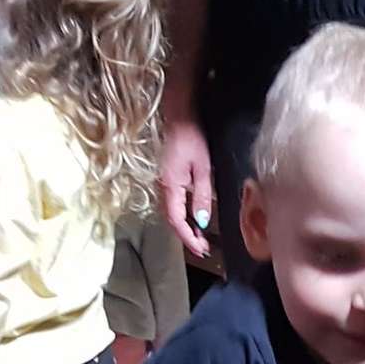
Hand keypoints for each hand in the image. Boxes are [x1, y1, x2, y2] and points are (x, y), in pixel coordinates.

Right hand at [159, 114, 214, 258]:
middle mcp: (162, 187)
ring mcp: (162, 183)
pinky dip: (181, 217)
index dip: (188, 238)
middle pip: (171, 220)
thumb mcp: (202, 167)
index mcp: (170, 186)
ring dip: (184, 229)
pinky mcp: (165, 178)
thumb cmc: (190, 136)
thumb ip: (201, 196)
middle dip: (186, 237)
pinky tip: (192, 220)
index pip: (177, 221)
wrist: (176, 114)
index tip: (201, 250)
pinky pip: (171, 204)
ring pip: (170, 214)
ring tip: (199, 239)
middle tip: (202, 249)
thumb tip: (202, 222)